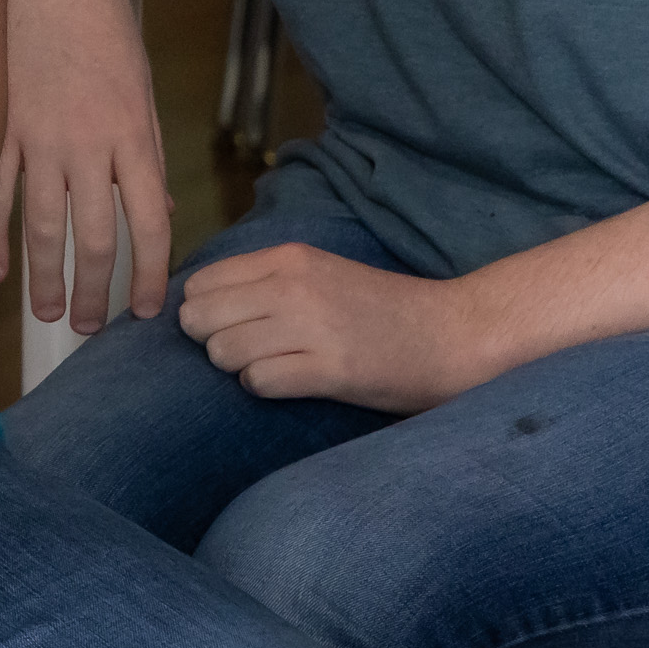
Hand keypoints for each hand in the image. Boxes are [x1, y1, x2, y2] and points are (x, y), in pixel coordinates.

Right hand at [0, 0, 171, 331]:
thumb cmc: (91, 8)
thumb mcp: (135, 75)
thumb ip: (140, 143)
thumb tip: (146, 200)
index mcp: (133, 130)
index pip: (150, 223)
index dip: (150, 274)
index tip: (146, 309)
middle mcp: (86, 142)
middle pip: (94, 238)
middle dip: (93, 291)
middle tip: (86, 327)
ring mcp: (36, 135)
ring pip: (43, 226)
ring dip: (45, 278)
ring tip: (45, 313)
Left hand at [174, 240, 495, 413]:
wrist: (452, 334)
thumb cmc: (381, 310)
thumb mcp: (318, 274)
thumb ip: (264, 281)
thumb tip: (196, 304)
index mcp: (288, 258)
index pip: (199, 282)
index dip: (202, 311)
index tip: (224, 326)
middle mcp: (293, 286)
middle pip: (199, 317)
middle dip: (210, 341)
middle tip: (243, 353)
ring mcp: (312, 326)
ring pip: (222, 351)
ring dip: (236, 368)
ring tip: (269, 368)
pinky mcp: (331, 369)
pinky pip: (258, 382)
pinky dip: (263, 388)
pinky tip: (288, 384)